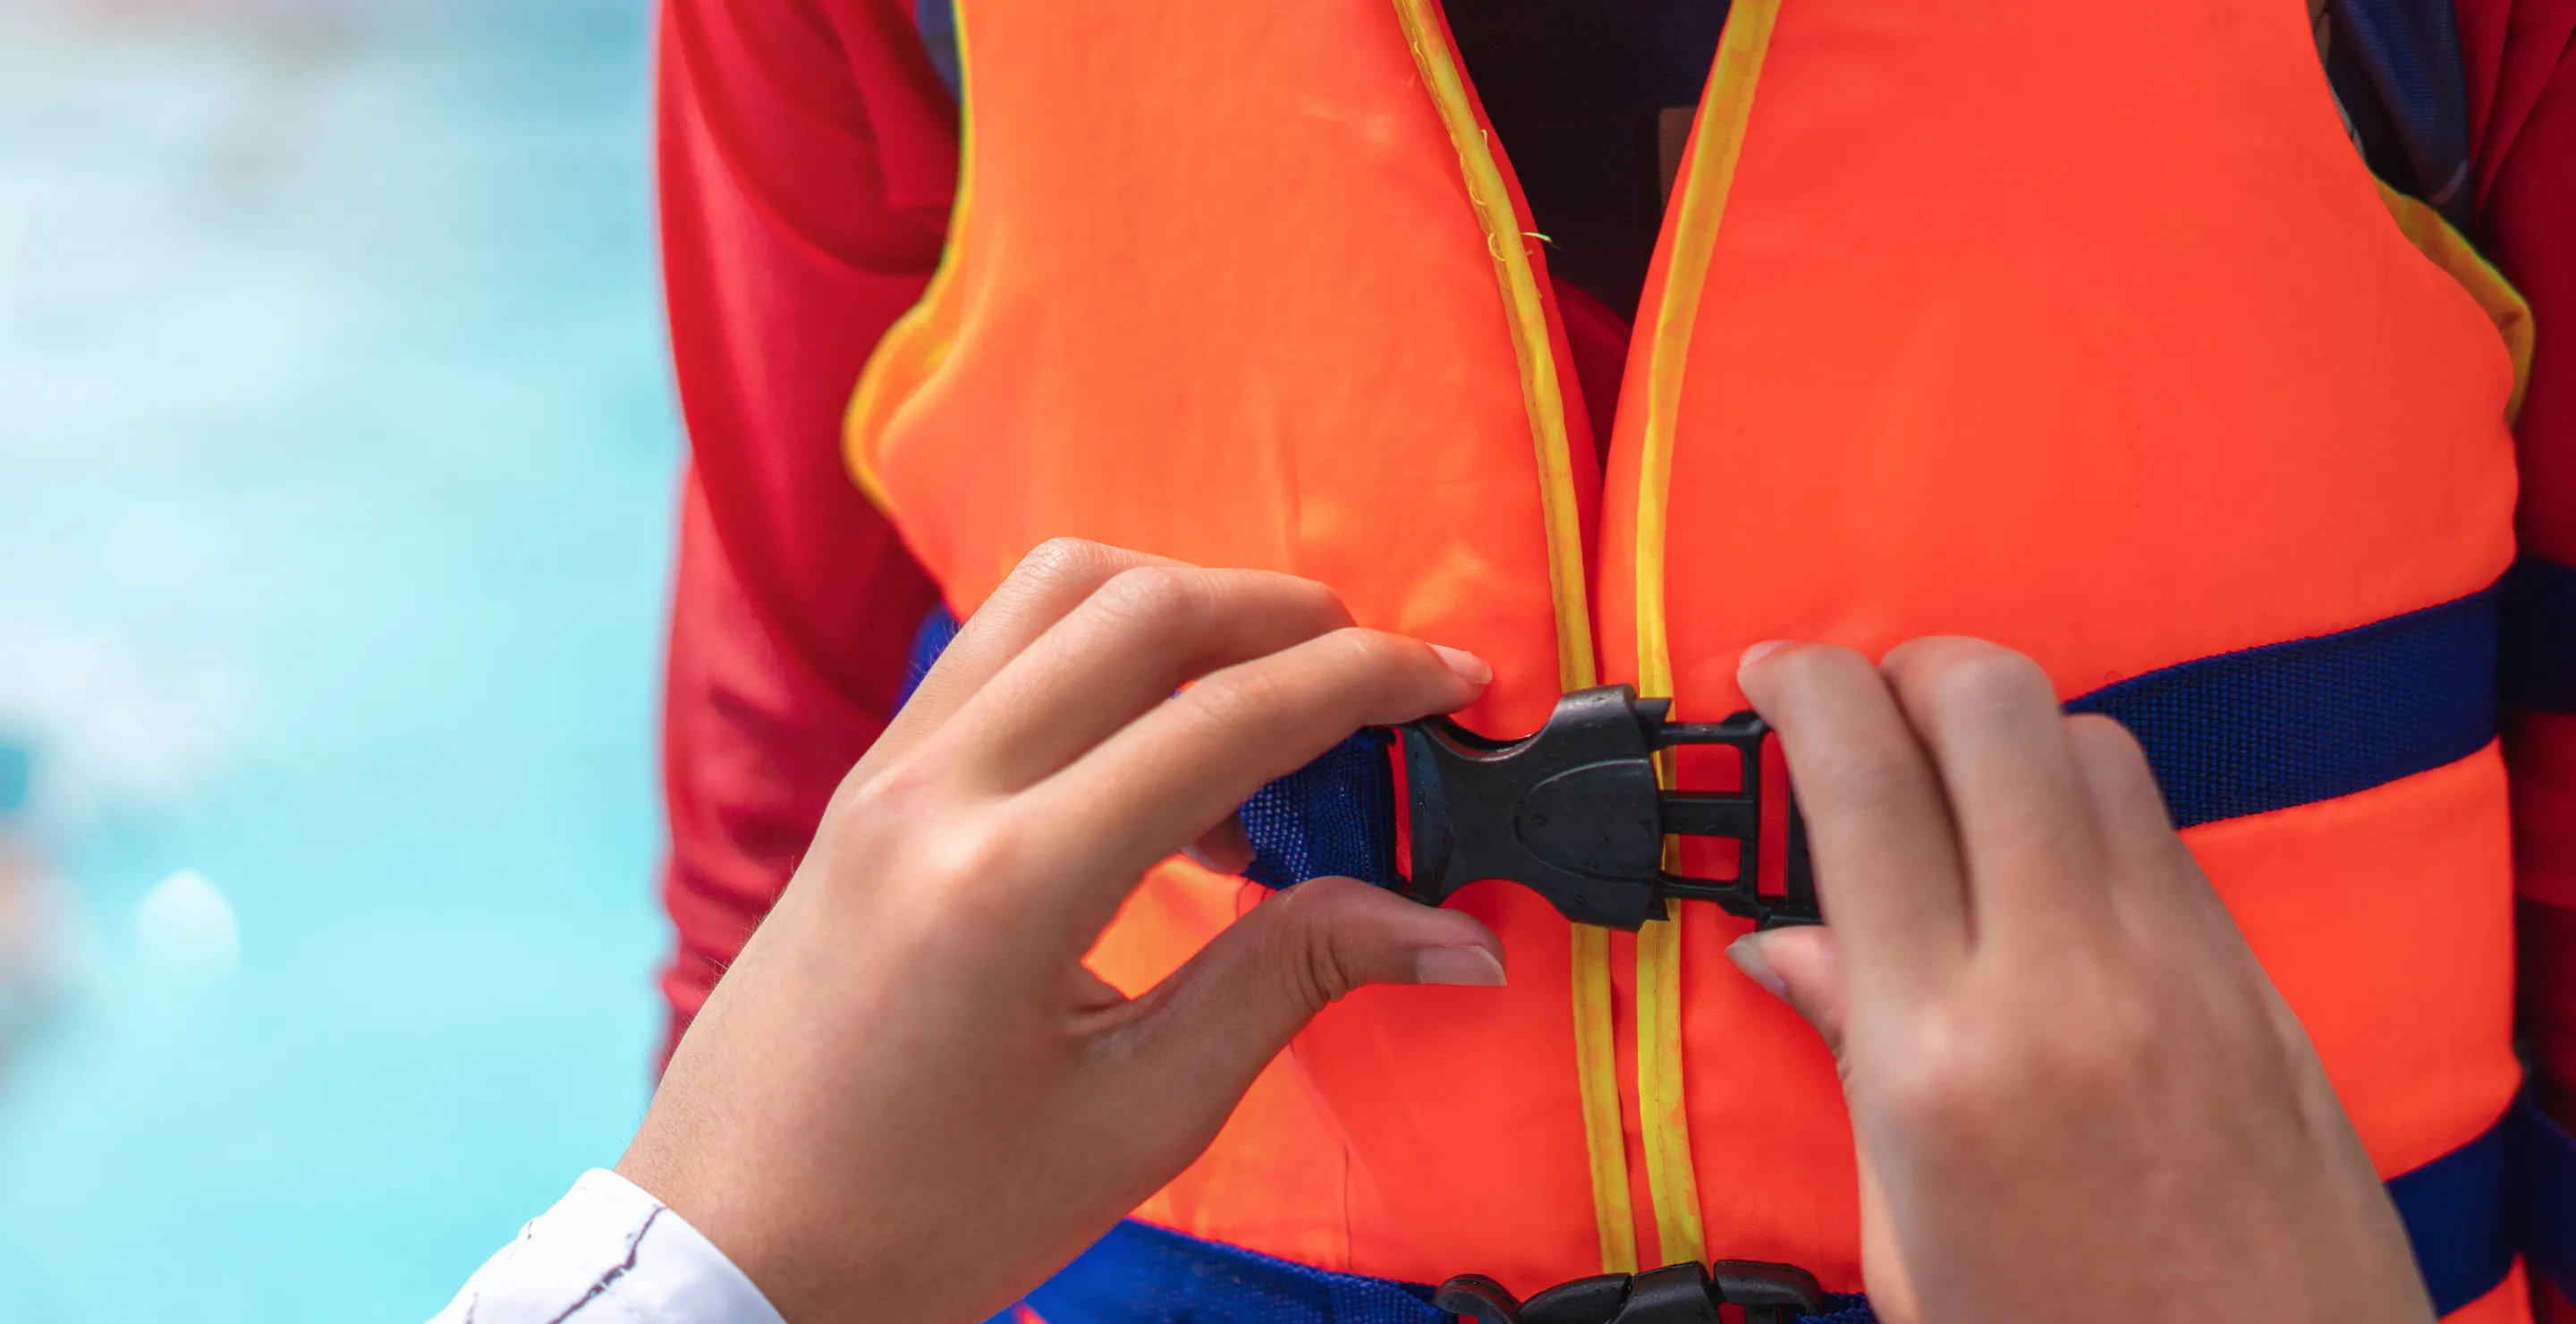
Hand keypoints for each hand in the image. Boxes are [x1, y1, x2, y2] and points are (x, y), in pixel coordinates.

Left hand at [615, 540, 1505, 1323]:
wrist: (730, 1248)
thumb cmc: (920, 1215)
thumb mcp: (1136, 1118)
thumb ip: (1292, 982)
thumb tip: (1444, 931)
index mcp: (1007, 883)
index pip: (1223, 717)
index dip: (1365, 682)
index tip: (1451, 682)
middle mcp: (933, 791)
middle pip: (1142, 605)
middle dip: (1288, 614)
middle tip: (1379, 677)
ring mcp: (883, 772)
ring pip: (1055, 590)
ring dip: (1185, 603)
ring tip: (1268, 697)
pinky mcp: (865, 784)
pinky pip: (996, 645)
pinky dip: (1099, 645)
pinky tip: (1158, 746)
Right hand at [1725, 639, 2431, 1323]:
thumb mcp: (1905, 1236)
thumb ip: (1852, 1059)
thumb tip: (1787, 948)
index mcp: (1941, 1053)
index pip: (1862, 782)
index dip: (1804, 686)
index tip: (1774, 675)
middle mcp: (2064, 980)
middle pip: (1994, 703)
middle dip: (1912, 665)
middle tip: (1865, 700)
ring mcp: (2174, 968)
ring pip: (2091, 741)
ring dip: (2007, 731)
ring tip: (1954, 785)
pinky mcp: (2247, 981)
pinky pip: (2159, 828)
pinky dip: (2086, 804)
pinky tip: (2043, 861)